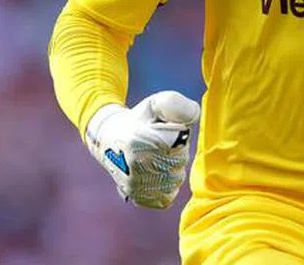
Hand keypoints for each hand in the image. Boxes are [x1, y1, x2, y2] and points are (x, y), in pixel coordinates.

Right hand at [85, 91, 200, 207]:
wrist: (110, 140)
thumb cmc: (139, 120)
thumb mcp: (155, 104)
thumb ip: (176, 105)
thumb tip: (193, 114)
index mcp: (139, 141)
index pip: (179, 140)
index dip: (176, 133)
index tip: (161, 130)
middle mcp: (137, 166)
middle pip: (180, 160)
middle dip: (175, 150)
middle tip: (156, 143)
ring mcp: (137, 185)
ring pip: (177, 178)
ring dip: (171, 167)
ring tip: (152, 157)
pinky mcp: (140, 198)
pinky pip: (169, 194)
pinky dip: (167, 183)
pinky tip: (154, 172)